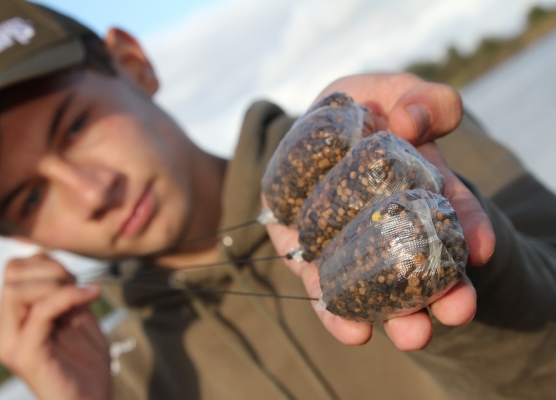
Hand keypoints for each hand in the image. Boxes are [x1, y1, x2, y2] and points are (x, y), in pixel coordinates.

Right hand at [0, 254, 110, 399]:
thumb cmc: (87, 365)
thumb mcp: (77, 317)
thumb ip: (66, 292)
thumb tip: (59, 262)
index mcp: (16, 319)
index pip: (14, 270)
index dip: (44, 261)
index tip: (73, 275)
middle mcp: (8, 330)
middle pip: (11, 274)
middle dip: (51, 268)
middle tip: (78, 283)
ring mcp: (14, 344)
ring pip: (18, 290)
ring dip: (58, 283)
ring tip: (84, 293)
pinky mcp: (27, 356)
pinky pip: (40, 313)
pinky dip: (68, 296)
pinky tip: (92, 295)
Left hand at [265, 73, 494, 350]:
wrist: (303, 136)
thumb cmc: (355, 112)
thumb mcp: (392, 92)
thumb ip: (422, 100)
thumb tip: (410, 123)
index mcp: (420, 190)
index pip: (451, 211)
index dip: (468, 226)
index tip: (482, 248)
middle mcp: (390, 226)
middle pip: (421, 263)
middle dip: (443, 290)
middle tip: (458, 311)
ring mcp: (349, 245)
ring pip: (376, 287)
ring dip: (397, 314)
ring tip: (412, 335)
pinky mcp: (309, 257)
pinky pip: (324, 289)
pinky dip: (337, 312)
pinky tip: (353, 331)